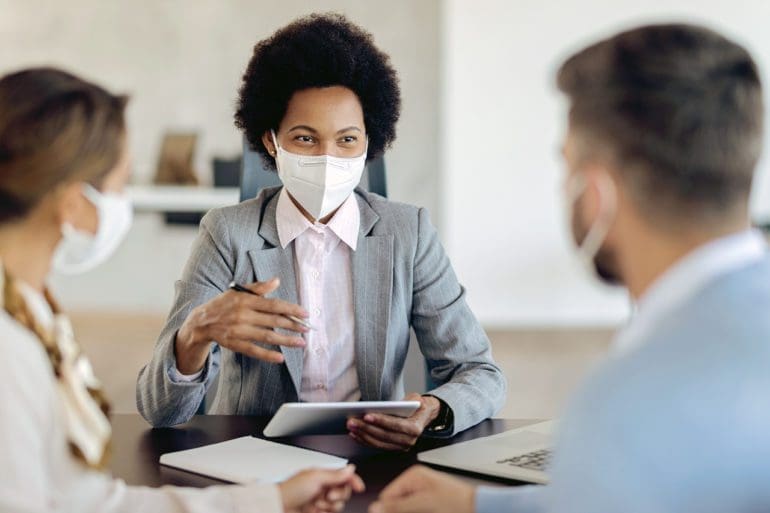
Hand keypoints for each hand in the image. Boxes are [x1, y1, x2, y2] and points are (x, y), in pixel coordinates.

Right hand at [174, 278, 308, 373]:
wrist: (202, 322)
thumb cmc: (224, 304)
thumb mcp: (238, 291)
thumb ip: (258, 287)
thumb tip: (277, 281)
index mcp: (246, 301)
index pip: (273, 305)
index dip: (291, 309)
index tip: (305, 313)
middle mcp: (243, 316)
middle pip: (273, 321)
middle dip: (293, 325)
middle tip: (307, 329)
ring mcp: (239, 331)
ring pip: (267, 336)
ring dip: (286, 340)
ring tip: (301, 343)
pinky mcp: (235, 344)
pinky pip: (254, 350)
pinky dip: (267, 355)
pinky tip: (280, 358)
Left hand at [279, 464, 365, 512]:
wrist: (278, 507)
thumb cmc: (291, 490)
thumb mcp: (315, 478)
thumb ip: (335, 475)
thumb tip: (351, 468)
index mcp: (322, 475)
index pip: (344, 476)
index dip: (353, 481)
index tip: (359, 488)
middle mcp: (323, 487)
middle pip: (344, 492)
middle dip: (338, 495)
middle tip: (328, 496)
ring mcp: (321, 501)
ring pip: (339, 505)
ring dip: (330, 506)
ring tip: (317, 505)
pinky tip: (316, 511)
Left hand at [347, 393, 439, 450]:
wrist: (424, 415)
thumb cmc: (417, 405)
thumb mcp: (414, 399)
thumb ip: (403, 402)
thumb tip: (386, 406)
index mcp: (415, 428)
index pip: (396, 425)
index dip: (381, 421)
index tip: (366, 415)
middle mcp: (409, 440)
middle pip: (384, 435)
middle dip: (366, 428)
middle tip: (352, 420)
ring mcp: (401, 447)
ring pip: (378, 443)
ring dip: (362, 435)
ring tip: (351, 426)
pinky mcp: (394, 448)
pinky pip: (377, 446)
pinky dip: (365, 440)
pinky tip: (355, 434)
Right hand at [369, 465, 474, 512]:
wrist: (480, 509)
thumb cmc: (458, 503)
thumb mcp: (423, 504)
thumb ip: (398, 507)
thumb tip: (375, 509)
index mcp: (413, 476)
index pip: (387, 496)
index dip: (387, 510)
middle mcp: (416, 484)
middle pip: (395, 505)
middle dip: (398, 512)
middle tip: (417, 511)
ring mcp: (422, 495)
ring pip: (405, 510)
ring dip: (408, 512)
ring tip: (425, 510)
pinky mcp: (427, 505)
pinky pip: (414, 510)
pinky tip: (426, 512)